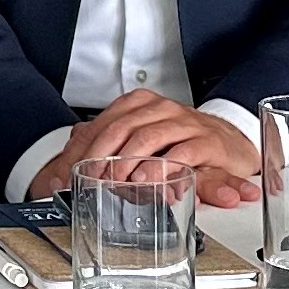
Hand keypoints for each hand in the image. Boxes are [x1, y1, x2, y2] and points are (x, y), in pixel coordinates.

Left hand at [47, 91, 263, 209]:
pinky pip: (181, 155)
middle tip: (87, 181)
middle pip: (119, 129)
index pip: (99, 126)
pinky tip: (149, 183)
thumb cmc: (181, 143)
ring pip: (147, 139)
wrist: (230, 141)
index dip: (78, 153)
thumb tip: (58, 178)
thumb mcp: (139, 146)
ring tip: (114, 184)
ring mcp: (184, 123)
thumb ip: (102, 155)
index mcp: (138, 104)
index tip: (63, 178)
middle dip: (99, 158)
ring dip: (126, 163)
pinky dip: (162, 170)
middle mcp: (159, 109)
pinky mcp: (207, 142)